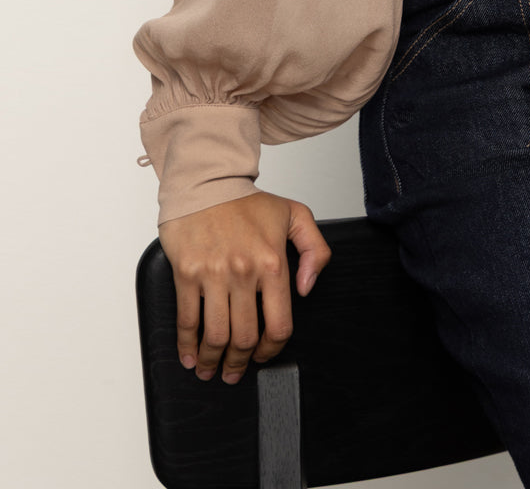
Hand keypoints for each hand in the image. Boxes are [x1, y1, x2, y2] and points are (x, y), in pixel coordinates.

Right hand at [157, 190, 331, 384]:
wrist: (207, 183)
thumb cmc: (247, 202)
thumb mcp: (295, 215)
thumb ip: (316, 249)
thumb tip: (307, 288)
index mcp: (273, 263)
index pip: (278, 324)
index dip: (272, 349)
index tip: (263, 355)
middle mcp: (244, 272)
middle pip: (244, 337)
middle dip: (239, 363)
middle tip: (234, 373)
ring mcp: (213, 275)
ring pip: (215, 335)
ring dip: (213, 361)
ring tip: (211, 370)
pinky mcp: (187, 274)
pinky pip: (187, 319)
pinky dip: (187, 345)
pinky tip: (190, 356)